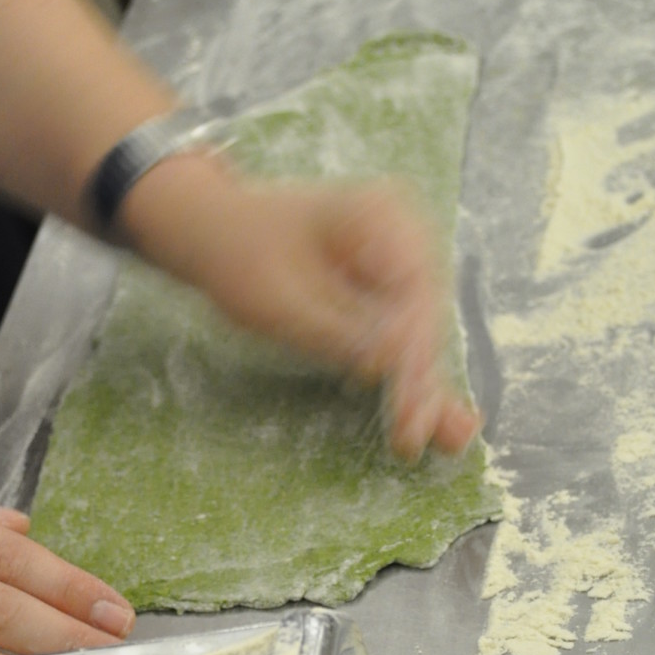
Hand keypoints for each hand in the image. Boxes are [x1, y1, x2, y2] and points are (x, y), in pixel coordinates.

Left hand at [123, 161, 480, 459]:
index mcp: (378, 215)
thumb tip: (394, 363)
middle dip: (420, 380)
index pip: (413, 291)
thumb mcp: (278, 300)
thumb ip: (337, 332)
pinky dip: (411, 380)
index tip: (403, 399)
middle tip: (411, 436)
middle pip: (425, 316)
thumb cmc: (237, 254)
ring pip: (420, 336)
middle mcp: (403, 233)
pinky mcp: (388, 294)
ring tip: (428, 438)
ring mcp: (399, 263)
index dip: (412, 350)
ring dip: (422, 389)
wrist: (213, 231)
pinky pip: (404, 341)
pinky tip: (441, 422)